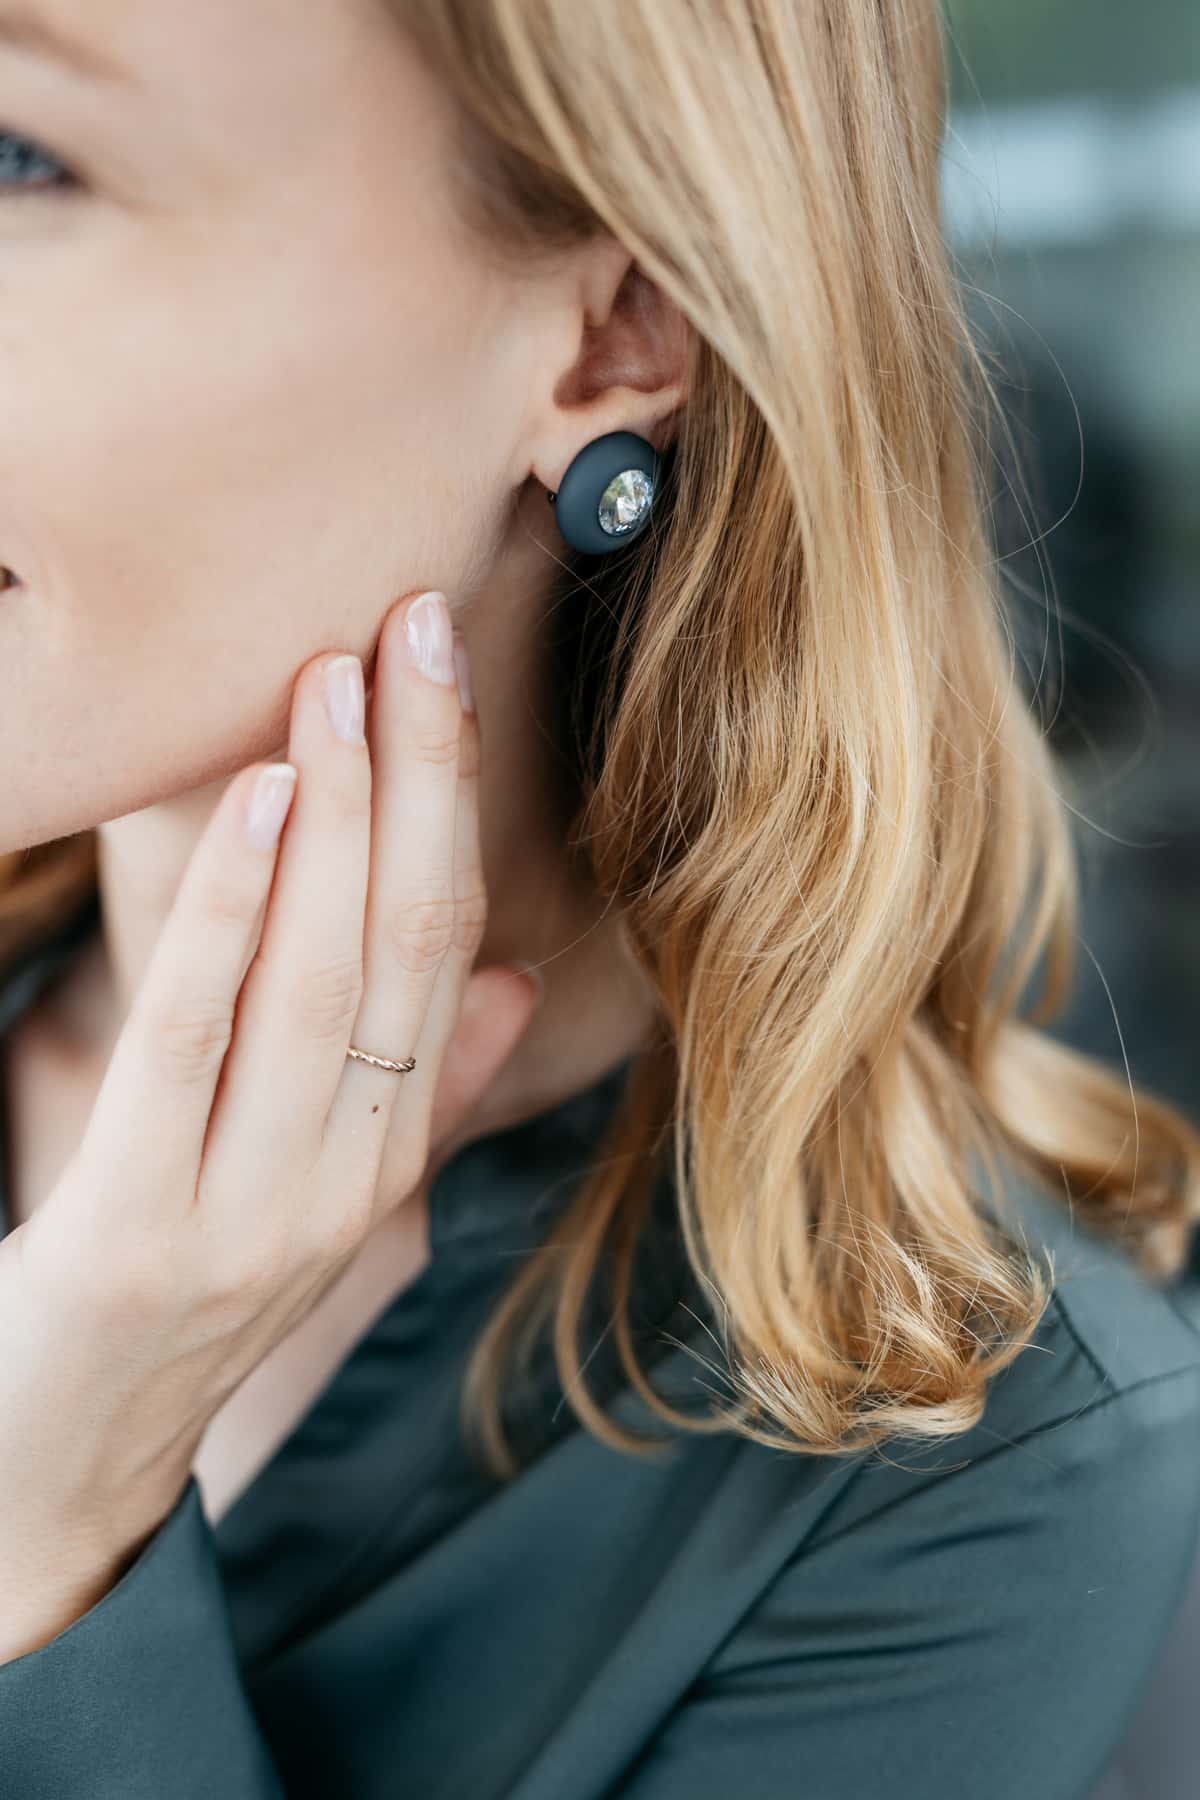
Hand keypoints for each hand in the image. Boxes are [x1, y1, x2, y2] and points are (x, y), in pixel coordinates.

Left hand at [0, 588, 540, 1660]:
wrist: (63, 1477)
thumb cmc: (183, 1303)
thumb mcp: (315, 1194)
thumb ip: (427, 1094)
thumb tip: (509, 983)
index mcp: (388, 1152)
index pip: (447, 948)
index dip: (450, 802)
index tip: (439, 667)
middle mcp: (347, 1178)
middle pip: (406, 947)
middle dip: (414, 777)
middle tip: (408, 625)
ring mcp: (255, 1212)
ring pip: (323, 985)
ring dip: (337, 823)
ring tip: (333, 683)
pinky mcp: (142, 1234)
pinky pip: (198, 1047)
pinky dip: (234, 920)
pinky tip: (256, 804)